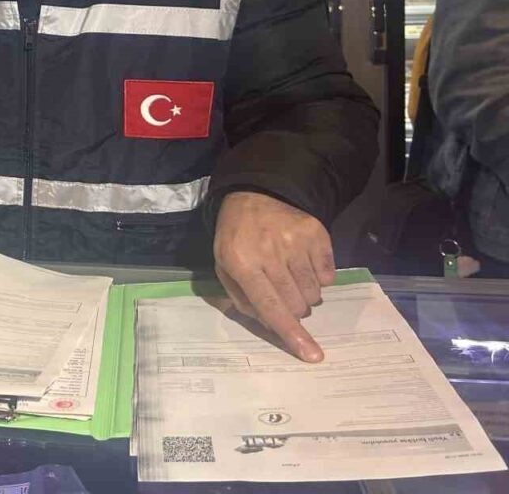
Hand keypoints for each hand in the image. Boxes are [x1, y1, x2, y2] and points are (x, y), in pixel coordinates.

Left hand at [213, 191, 336, 362]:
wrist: (252, 197)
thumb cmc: (235, 239)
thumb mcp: (224, 268)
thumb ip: (243, 300)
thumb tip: (270, 325)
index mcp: (242, 263)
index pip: (271, 306)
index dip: (291, 333)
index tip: (312, 355)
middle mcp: (270, 251)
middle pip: (297, 304)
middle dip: (294, 309)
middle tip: (283, 292)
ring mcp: (295, 240)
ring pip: (315, 293)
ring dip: (305, 293)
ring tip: (290, 274)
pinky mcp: (315, 232)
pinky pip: (328, 274)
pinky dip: (319, 276)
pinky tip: (302, 261)